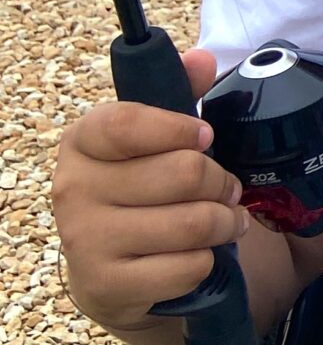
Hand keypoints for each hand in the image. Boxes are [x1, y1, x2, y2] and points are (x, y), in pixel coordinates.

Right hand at [52, 50, 248, 331]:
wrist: (116, 274)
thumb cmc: (144, 194)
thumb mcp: (159, 141)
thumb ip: (180, 94)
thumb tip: (201, 58)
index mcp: (83, 142)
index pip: (127, 122)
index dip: (180, 128)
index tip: (206, 136)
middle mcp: (73, 188)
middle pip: (183, 172)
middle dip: (222, 182)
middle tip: (227, 190)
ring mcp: (84, 240)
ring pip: (193, 222)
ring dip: (226, 223)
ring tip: (227, 221)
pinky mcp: (106, 285)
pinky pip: (188, 267)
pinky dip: (207, 262)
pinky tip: (199, 257)